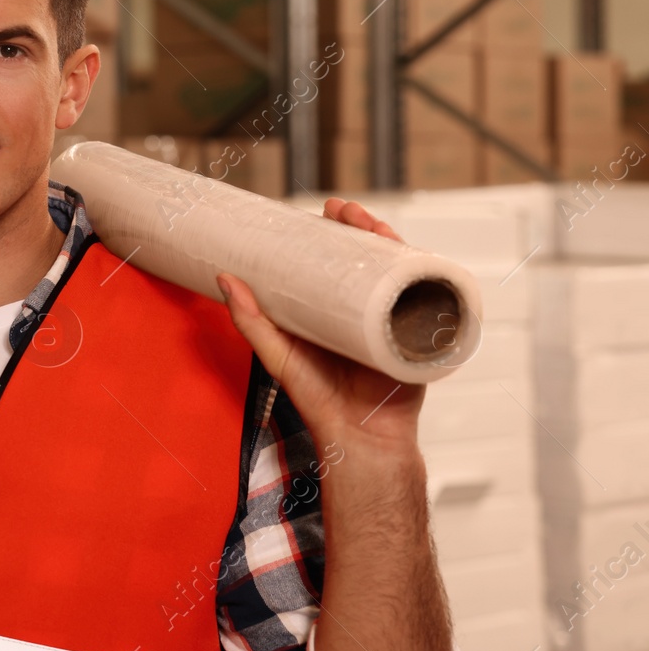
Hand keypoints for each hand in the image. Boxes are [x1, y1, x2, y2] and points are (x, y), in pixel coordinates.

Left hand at [216, 198, 421, 452]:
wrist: (359, 439)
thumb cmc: (317, 400)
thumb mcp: (277, 354)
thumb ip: (250, 320)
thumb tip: (225, 277)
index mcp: (333, 310)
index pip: (338, 260)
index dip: (335, 233)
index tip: (323, 211)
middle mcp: (365, 310)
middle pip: (371, 259)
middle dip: (364, 229)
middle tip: (347, 211)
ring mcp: (392, 321)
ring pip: (399, 272)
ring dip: (393, 244)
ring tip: (375, 227)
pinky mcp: (415, 337)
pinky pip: (426, 302)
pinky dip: (425, 277)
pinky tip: (416, 257)